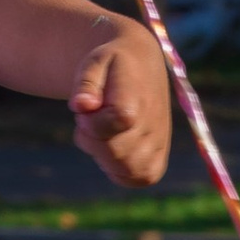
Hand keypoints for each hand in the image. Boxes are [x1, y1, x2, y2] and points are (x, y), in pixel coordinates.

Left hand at [71, 18, 170, 188]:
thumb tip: (80, 106)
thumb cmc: (114, 64)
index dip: (89, 121)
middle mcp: (153, 127)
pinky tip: (112, 148)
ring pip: (124, 169)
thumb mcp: (95, 61)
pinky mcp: (159, 159)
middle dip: (92, 137)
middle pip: (113, 152)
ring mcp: (159, 145)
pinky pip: (137, 178)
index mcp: (138, 102)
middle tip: (93, 117)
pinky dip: (119, 169)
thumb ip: (86, 83)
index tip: (88, 105)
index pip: (108, 126)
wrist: (143, 65)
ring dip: (103, 154)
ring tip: (104, 131)